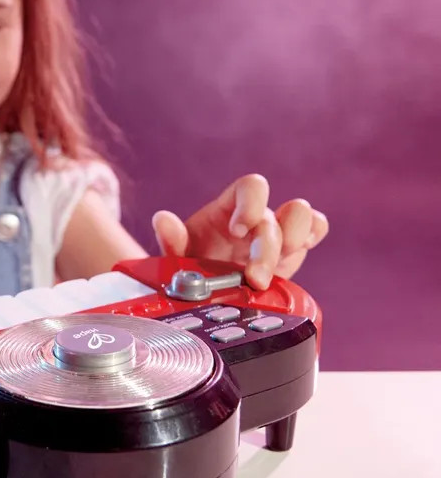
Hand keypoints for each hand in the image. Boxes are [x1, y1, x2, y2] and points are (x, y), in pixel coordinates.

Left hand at [151, 174, 328, 289]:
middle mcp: (256, 216)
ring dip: (296, 238)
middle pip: (276, 214)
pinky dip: (313, 236)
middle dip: (267, 249)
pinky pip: (316, 229)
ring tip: (278, 266)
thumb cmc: (193, 266)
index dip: (250, 205)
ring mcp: (277, 232)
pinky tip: (296, 253)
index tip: (238, 231)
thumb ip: (171, 240)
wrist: (206, 290)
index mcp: (228, 209)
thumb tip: (162, 220)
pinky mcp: (293, 250)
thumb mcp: (177, 257)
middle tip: (254, 279)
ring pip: (304, 214)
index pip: (251, 187)